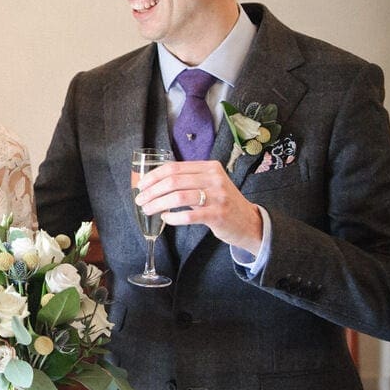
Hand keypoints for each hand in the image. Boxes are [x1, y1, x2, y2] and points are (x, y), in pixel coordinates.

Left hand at [134, 160, 262, 253]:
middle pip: (173, 181)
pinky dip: (173, 217)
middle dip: (152, 191)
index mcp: (209, 167)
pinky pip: (189, 215)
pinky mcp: (218, 214)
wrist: (250, 222)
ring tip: (147, 209)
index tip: (141, 185)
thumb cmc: (222, 203)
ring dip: (158, 204)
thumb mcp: (209, 184)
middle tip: (140, 200)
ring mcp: (218, 196)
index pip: (174, 167)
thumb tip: (154, 181)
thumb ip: (188, 180)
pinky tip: (165, 218)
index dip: (153, 176)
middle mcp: (214, 178)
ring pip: (178, 197)